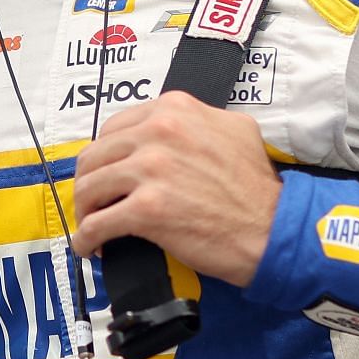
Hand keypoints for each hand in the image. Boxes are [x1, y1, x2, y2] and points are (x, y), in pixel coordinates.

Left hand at [70, 92, 281, 288]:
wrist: (273, 228)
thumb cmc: (256, 188)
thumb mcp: (235, 130)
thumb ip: (197, 120)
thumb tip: (170, 127)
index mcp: (174, 110)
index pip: (114, 128)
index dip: (105, 156)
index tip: (106, 174)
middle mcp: (159, 132)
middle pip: (95, 157)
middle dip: (90, 184)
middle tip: (95, 204)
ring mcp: (151, 169)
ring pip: (89, 188)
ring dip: (85, 212)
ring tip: (92, 227)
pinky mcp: (147, 209)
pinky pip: (97, 224)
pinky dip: (86, 239)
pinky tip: (90, 247)